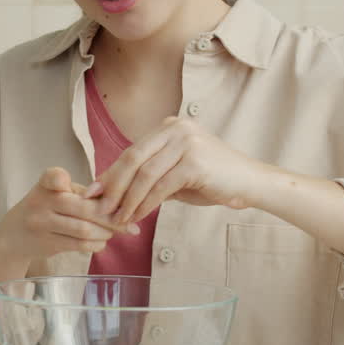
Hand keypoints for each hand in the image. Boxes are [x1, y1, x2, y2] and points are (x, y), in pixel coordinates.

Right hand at [0, 167, 134, 261]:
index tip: (72, 184)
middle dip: (111, 217)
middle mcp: (41, 202)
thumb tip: (124, 205)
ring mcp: (42, 224)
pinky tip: (101, 242)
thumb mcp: (57, 193)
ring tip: (113, 232)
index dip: (60, 178)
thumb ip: (84, 194)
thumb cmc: (47, 208)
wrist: (15, 234)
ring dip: (105, 233)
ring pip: (84, 230)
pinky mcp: (46, 243)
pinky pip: (79, 245)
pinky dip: (96, 244)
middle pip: (84, 209)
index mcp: (46, 184)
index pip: (53, 176)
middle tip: (129, 222)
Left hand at [90, 116, 266, 225]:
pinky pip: (161, 187)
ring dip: (128, 200)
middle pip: (132, 159)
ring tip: (118, 218)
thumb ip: (147, 176)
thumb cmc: (212, 179)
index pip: (131, 151)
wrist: (250, 183)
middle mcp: (176, 129)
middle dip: (114, 186)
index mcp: (169, 126)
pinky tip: (138, 216)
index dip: (110, 173)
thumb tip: (110, 189)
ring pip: (144, 175)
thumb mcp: (175, 173)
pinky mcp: (195, 162)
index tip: (93, 192)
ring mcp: (186, 143)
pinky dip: (146, 204)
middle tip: (100, 207)